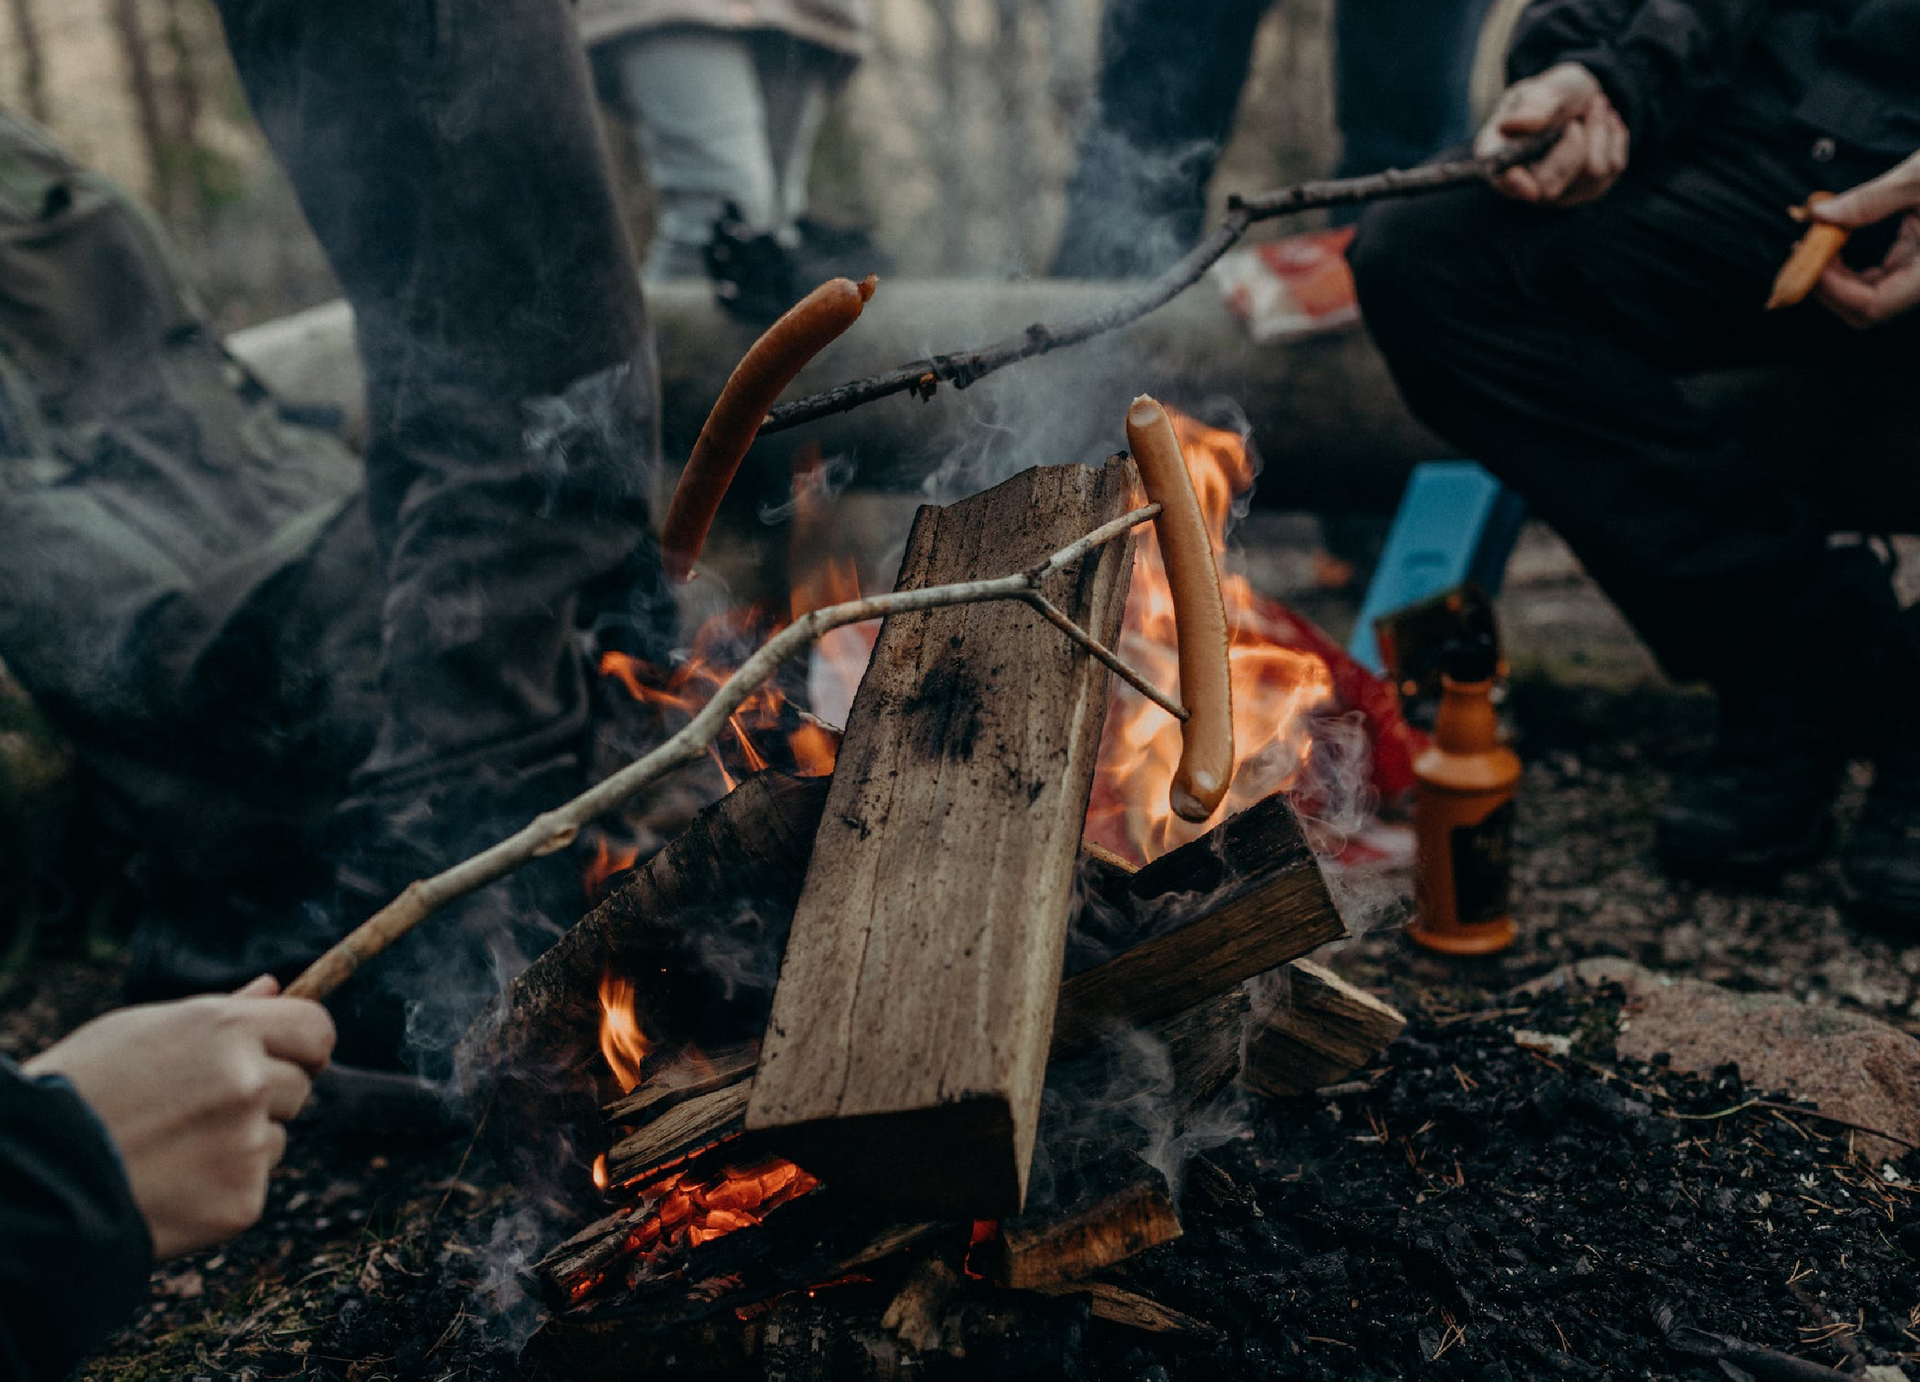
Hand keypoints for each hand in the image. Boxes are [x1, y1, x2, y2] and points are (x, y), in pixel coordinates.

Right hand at [25, 976, 334, 1258]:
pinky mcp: (243, 1201)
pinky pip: (255, 1183)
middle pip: (301, 1084)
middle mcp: (247, 1082)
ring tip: (171, 1149)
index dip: (306, 1044)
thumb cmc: (81, 1090)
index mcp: (225, 1029)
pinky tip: (171, 1186)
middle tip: (196, 1112)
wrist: (33, 1180)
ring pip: (277, 1136)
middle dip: (266, 1095)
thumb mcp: (141, 1031)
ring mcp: (247, 1144)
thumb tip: (274, 985)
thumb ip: (221, 1011)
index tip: (296, 1057)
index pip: (317, 1028)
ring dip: (242, 1142)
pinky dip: (223, 1187)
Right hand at [1475, 63, 1630, 206]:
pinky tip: (1602, 125)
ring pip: (1591, 172)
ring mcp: (1560, 191)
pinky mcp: (1591, 190)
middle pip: (1551, 185)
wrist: (1585, 96)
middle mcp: (1526, 181)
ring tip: (1593, 109)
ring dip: (1599, 130)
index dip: (1512, 184)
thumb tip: (1512, 125)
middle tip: (1575, 118)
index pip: (1500, 179)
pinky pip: (1613, 167)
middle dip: (1573, 145)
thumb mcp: (1546, 86)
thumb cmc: (1555, 91)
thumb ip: (1535, 103)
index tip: (1524, 183)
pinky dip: (1614, 137)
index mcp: (1500, 154)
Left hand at [1811, 151, 1919, 327]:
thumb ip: (1870, 200)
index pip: (1872, 305)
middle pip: (1865, 309)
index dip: (1832, 290)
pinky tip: (1836, 241)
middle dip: (1828, 288)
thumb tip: (1820, 214)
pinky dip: (1852, 265)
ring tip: (1814, 244)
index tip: (1808, 259)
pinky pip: (1880, 275)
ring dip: (1836, 277)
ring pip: (1870, 296)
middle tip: (1802, 254)